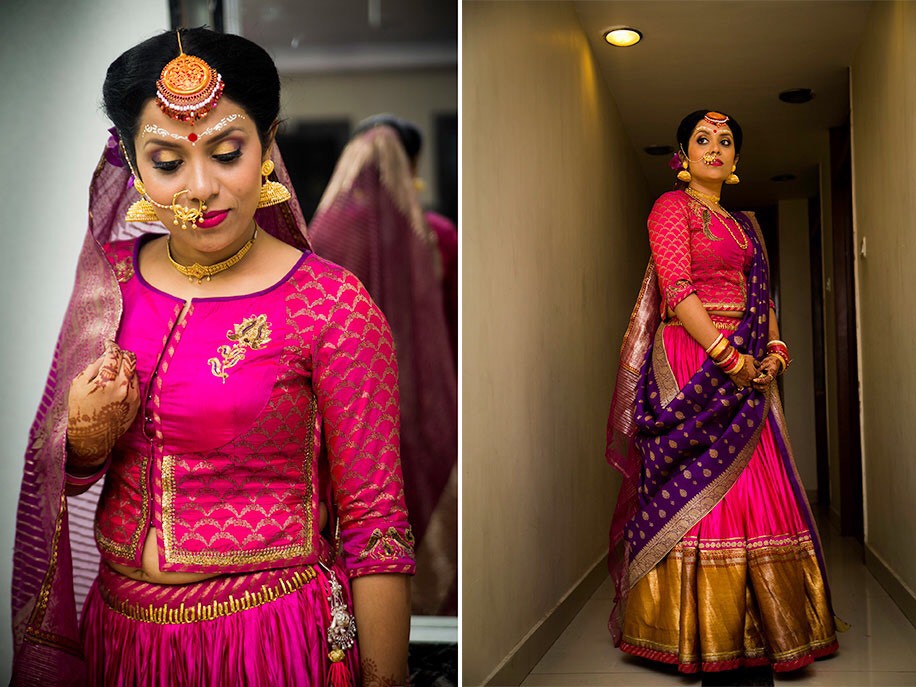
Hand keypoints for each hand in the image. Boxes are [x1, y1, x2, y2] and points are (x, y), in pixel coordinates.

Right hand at [67, 341, 139, 467]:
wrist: (92, 436)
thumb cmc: (81, 410)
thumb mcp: (78, 385)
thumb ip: (93, 367)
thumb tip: (105, 355)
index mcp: (105, 382)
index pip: (114, 355)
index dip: (112, 346)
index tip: (109, 343)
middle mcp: (122, 387)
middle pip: (129, 359)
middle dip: (122, 353)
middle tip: (114, 353)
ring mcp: (132, 395)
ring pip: (134, 370)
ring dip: (126, 366)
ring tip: (115, 369)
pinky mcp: (137, 402)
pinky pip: (136, 383)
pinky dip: (129, 378)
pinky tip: (119, 382)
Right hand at [727, 353, 758, 388]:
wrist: (732, 362)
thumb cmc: (742, 359)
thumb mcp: (751, 358)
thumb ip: (756, 362)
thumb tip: (759, 365)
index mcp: (756, 373)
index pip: (761, 376)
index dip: (759, 374)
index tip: (757, 372)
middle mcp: (752, 379)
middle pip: (756, 383)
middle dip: (755, 380)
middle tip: (751, 377)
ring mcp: (745, 383)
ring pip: (750, 387)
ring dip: (749, 384)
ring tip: (746, 381)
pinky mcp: (739, 384)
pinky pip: (742, 389)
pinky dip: (742, 387)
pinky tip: (741, 384)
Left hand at [751, 354, 781, 391]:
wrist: (775, 362)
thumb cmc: (770, 362)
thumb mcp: (765, 363)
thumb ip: (760, 368)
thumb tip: (755, 372)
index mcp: (771, 375)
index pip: (766, 380)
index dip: (760, 381)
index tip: (754, 380)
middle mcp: (770, 380)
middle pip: (764, 387)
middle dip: (757, 386)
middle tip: (751, 382)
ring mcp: (768, 382)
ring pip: (763, 389)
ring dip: (757, 388)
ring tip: (751, 383)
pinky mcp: (765, 382)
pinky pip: (762, 388)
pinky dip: (757, 387)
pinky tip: (753, 384)